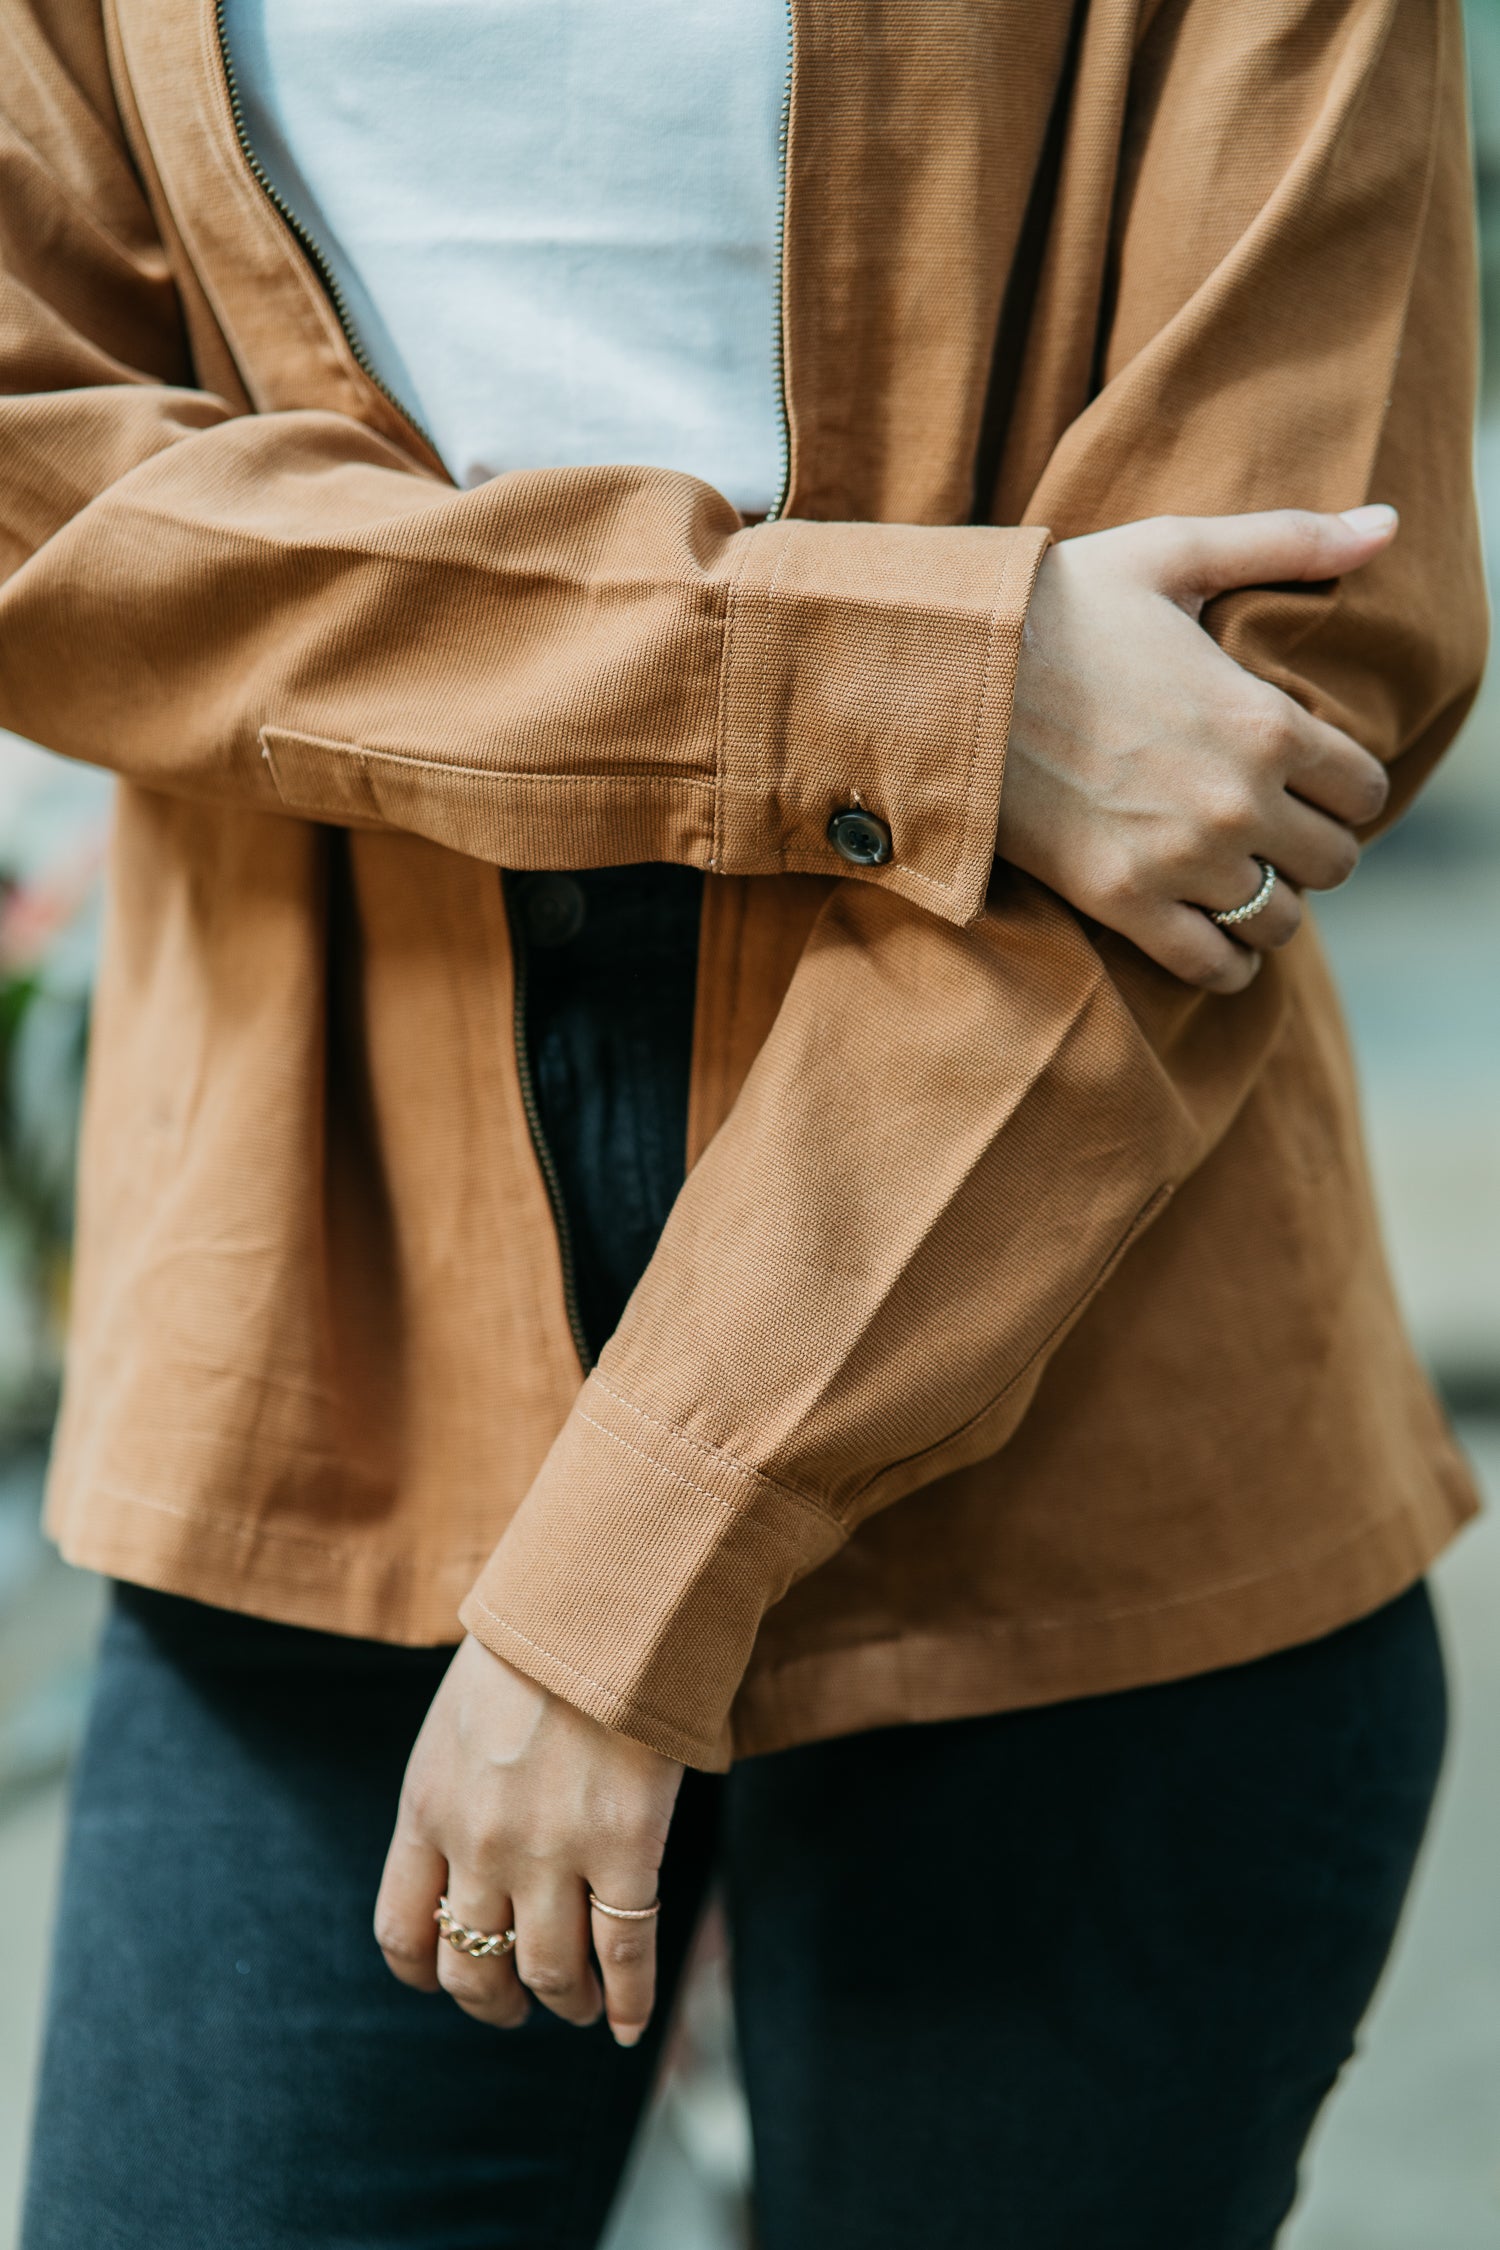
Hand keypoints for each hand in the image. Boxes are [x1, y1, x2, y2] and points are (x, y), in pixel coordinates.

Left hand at [375, 1634, 683, 2044]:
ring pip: (547, 1972)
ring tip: (579, 2006)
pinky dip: (627, 2000)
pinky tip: (628, 2025)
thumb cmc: (534, 1649)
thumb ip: (452, 1795)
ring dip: (563, 2002)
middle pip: (471, 1968)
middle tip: (519, 2005)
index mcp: (427, 1808)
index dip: (427, 1972)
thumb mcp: (456, 1721)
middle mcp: (478, 1844)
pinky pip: (622, 1951)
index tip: (448, 1978)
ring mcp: (551, 1852)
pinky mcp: (624, 1847)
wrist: (601, 1602)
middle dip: (494, 2002)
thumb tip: (466, 1857)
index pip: (402, 1931)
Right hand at [999, 505, 1396, 991]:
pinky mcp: (1121, 901)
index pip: (1365, 789)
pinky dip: (1228, 964)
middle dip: (1312, 847)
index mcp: (1264, 720)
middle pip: (1335, 862)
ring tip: (1242, 882)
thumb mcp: (1173, 554)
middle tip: (1276, 832)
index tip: (1314, 784)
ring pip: (1280, 920)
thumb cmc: (1057, 606)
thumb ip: (1289, 543)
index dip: (1346, 787)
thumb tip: (1385, 523)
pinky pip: (1211, 965)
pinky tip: (1222, 946)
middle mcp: (1238, 801)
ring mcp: (1181, 859)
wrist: (945, 675)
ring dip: (1270, 904)